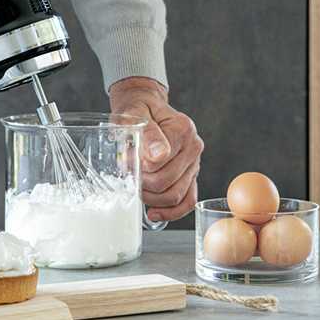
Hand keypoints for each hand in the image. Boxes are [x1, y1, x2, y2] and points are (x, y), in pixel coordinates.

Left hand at [109, 77, 203, 221]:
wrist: (144, 106)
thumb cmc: (137, 110)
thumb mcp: (134, 113)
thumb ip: (146, 133)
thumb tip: (157, 156)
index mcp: (182, 128)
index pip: (160, 160)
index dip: (139, 165)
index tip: (126, 159)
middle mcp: (193, 146)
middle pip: (167, 181)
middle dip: (142, 183)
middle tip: (128, 174)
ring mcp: (194, 162)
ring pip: (175, 195)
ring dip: (151, 198)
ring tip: (137, 188)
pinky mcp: (191, 176)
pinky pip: (187, 200)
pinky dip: (171, 212)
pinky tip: (153, 213)